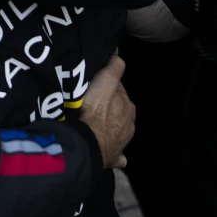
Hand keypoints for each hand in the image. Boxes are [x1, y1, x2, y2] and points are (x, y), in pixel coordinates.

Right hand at [77, 55, 134, 169]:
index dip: (107, 88)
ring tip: (94, 126)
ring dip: (110, 129)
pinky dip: (115, 154)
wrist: (87, 143)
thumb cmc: (95, 110)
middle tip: (91, 105)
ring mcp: (122, 144)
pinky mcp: (113, 159)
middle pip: (119, 112)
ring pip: (118, 132)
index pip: (119, 92)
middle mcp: (129, 125)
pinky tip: (109, 153)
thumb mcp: (105, 82)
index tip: (95, 86)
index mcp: (129, 107)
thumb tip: (118, 58)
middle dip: (110, 108)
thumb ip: (114, 69)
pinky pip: (117, 156)